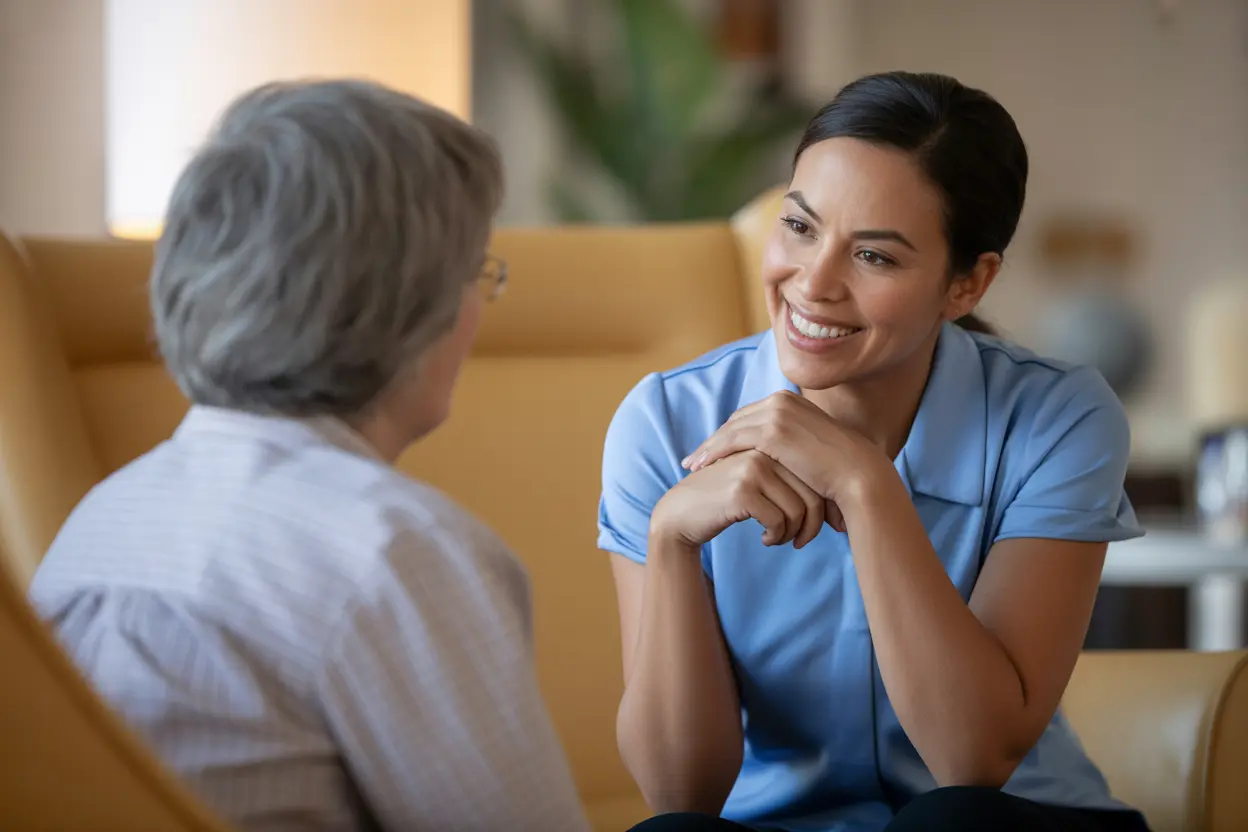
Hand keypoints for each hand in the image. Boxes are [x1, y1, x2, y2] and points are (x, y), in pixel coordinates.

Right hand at [651, 450, 826, 550]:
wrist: (681, 514)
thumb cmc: (723, 500)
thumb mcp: (755, 478)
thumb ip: (784, 472)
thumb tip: (832, 493)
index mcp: (769, 443)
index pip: (813, 476)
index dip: (820, 508)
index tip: (813, 527)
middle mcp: (762, 450)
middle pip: (811, 492)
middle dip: (811, 524)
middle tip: (800, 541)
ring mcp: (752, 468)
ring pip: (798, 509)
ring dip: (792, 533)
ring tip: (779, 539)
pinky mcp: (742, 491)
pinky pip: (779, 520)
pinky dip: (777, 536)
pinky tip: (765, 539)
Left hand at [681, 391, 891, 512]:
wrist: (858, 474)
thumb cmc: (839, 469)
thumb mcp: (811, 447)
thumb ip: (792, 444)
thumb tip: (780, 457)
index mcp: (790, 401)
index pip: (750, 416)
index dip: (729, 434)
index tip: (714, 449)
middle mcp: (780, 400)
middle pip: (736, 420)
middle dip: (715, 440)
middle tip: (695, 457)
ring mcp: (776, 413)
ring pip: (730, 430)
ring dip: (708, 447)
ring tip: (692, 464)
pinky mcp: (771, 431)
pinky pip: (732, 441)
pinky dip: (714, 452)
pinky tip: (702, 466)